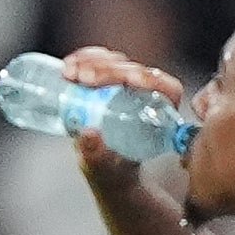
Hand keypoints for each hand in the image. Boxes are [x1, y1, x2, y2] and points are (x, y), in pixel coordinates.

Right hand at [60, 47, 186, 178]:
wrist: (104, 171)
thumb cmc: (114, 174)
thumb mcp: (107, 169)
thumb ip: (98, 156)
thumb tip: (88, 133)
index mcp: (163, 116)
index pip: (166, 87)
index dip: (152, 79)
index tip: (130, 81)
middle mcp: (148, 96)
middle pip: (134, 70)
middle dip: (108, 69)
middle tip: (84, 79)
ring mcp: (127, 87)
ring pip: (115, 62)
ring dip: (92, 61)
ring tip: (69, 73)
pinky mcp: (107, 82)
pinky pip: (98, 62)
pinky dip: (83, 60)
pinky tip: (67, 66)